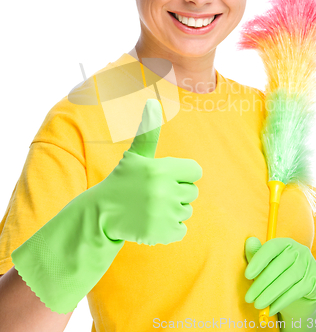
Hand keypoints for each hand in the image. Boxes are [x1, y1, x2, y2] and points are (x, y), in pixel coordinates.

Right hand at [97, 98, 202, 245]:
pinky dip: (170, 229)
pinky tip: (152, 222)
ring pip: (187, 211)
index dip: (181, 174)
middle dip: (177, 193)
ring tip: (150, 208)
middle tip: (153, 194)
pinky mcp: (162, 233)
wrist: (101, 214)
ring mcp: (163, 214)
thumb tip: (152, 102)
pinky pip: (182, 229)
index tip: (164, 178)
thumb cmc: (123, 181)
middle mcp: (163, 191)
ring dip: (172, 211)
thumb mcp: (135, 156)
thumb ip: (148, 131)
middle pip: (192, 192)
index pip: (195, 171)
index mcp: (161, 169)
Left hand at [244, 237, 315, 316]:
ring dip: (270, 294)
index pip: (271, 248)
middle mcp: (299, 251)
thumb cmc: (278, 272)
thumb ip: (256, 253)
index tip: (247, 275)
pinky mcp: (314, 281)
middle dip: (261, 283)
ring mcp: (309, 265)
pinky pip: (296, 292)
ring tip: (257, 305)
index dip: (258, 260)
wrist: (300, 289)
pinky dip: (281, 301)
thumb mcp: (266, 263)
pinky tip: (270, 309)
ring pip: (287, 280)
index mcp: (286, 243)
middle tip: (249, 297)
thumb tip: (250, 242)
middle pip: (278, 266)